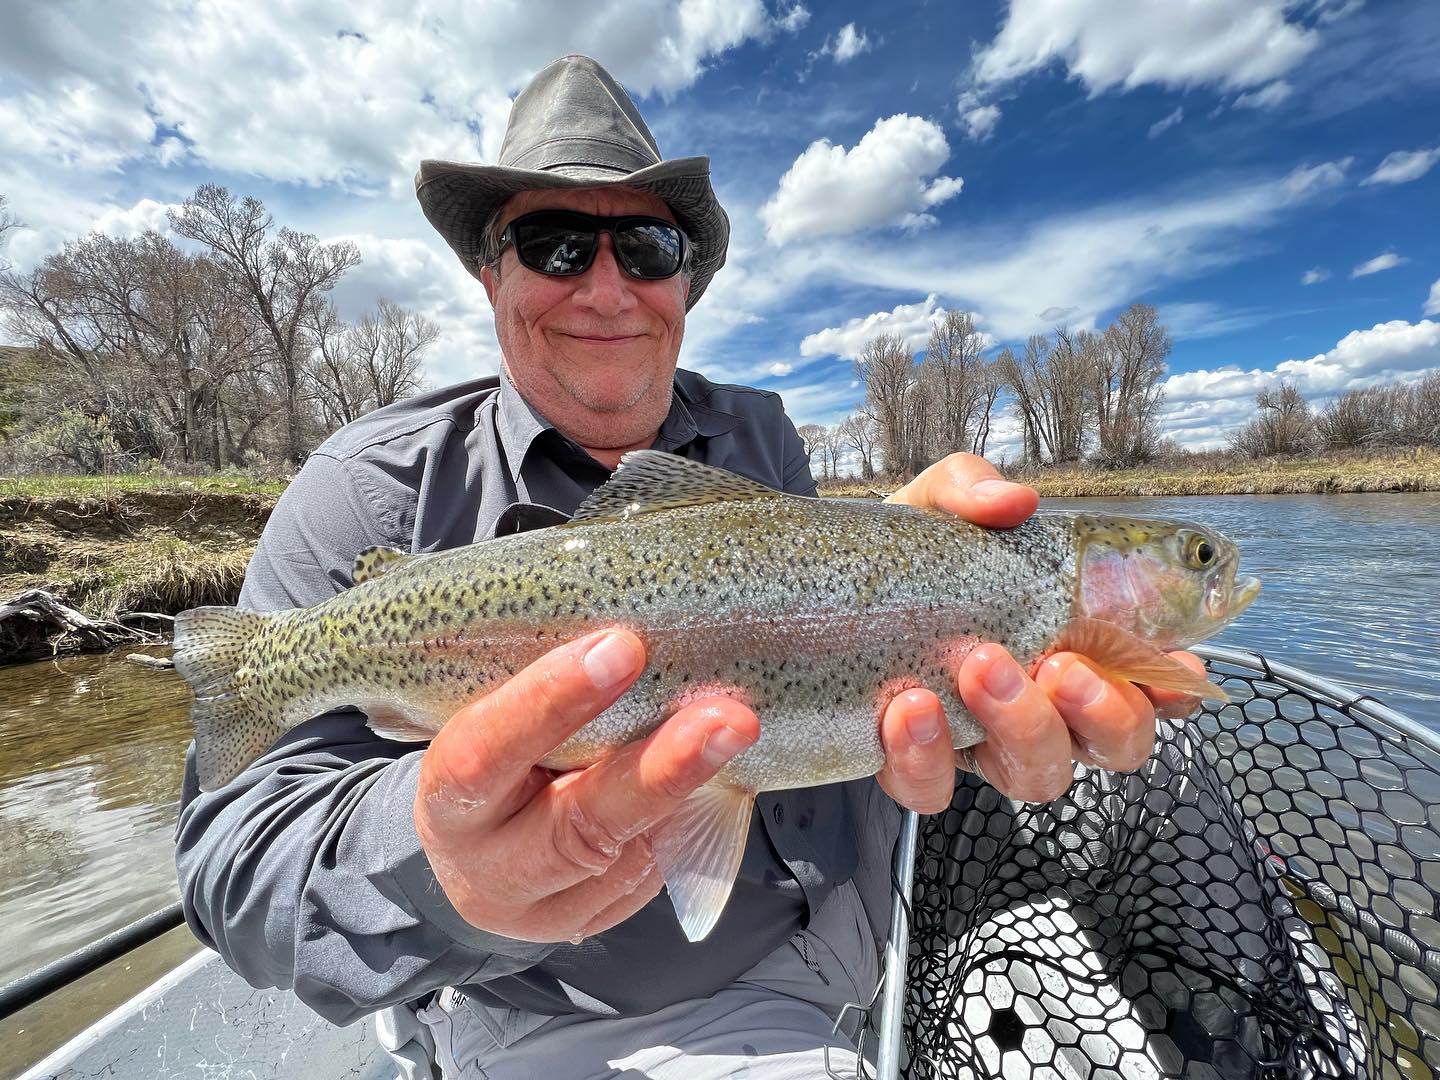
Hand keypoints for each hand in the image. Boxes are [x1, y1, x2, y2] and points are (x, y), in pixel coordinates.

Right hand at [414, 628, 758, 942]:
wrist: (471, 850)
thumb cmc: (491, 756)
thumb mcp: (486, 723)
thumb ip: (540, 696)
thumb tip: (633, 637)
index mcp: (448, 799)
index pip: (486, 753)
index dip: (551, 702)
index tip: (621, 647)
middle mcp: (488, 868)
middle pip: (578, 827)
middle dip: (661, 771)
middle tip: (729, 719)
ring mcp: (543, 911)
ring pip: (631, 859)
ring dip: (693, 793)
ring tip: (735, 732)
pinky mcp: (591, 924)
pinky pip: (653, 876)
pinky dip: (688, 821)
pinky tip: (715, 776)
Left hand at [876, 453, 1201, 809]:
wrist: (818, 588)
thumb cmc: (906, 556)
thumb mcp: (935, 508)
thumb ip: (972, 491)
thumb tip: (1012, 501)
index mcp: (1070, 650)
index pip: (1151, 688)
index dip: (1174, 688)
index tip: (1173, 662)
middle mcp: (1041, 709)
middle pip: (1114, 748)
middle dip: (1104, 713)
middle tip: (1057, 664)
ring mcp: (981, 745)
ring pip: (1037, 779)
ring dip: (1024, 729)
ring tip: (980, 668)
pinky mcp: (915, 767)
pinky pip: (932, 793)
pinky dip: (925, 757)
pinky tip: (909, 707)